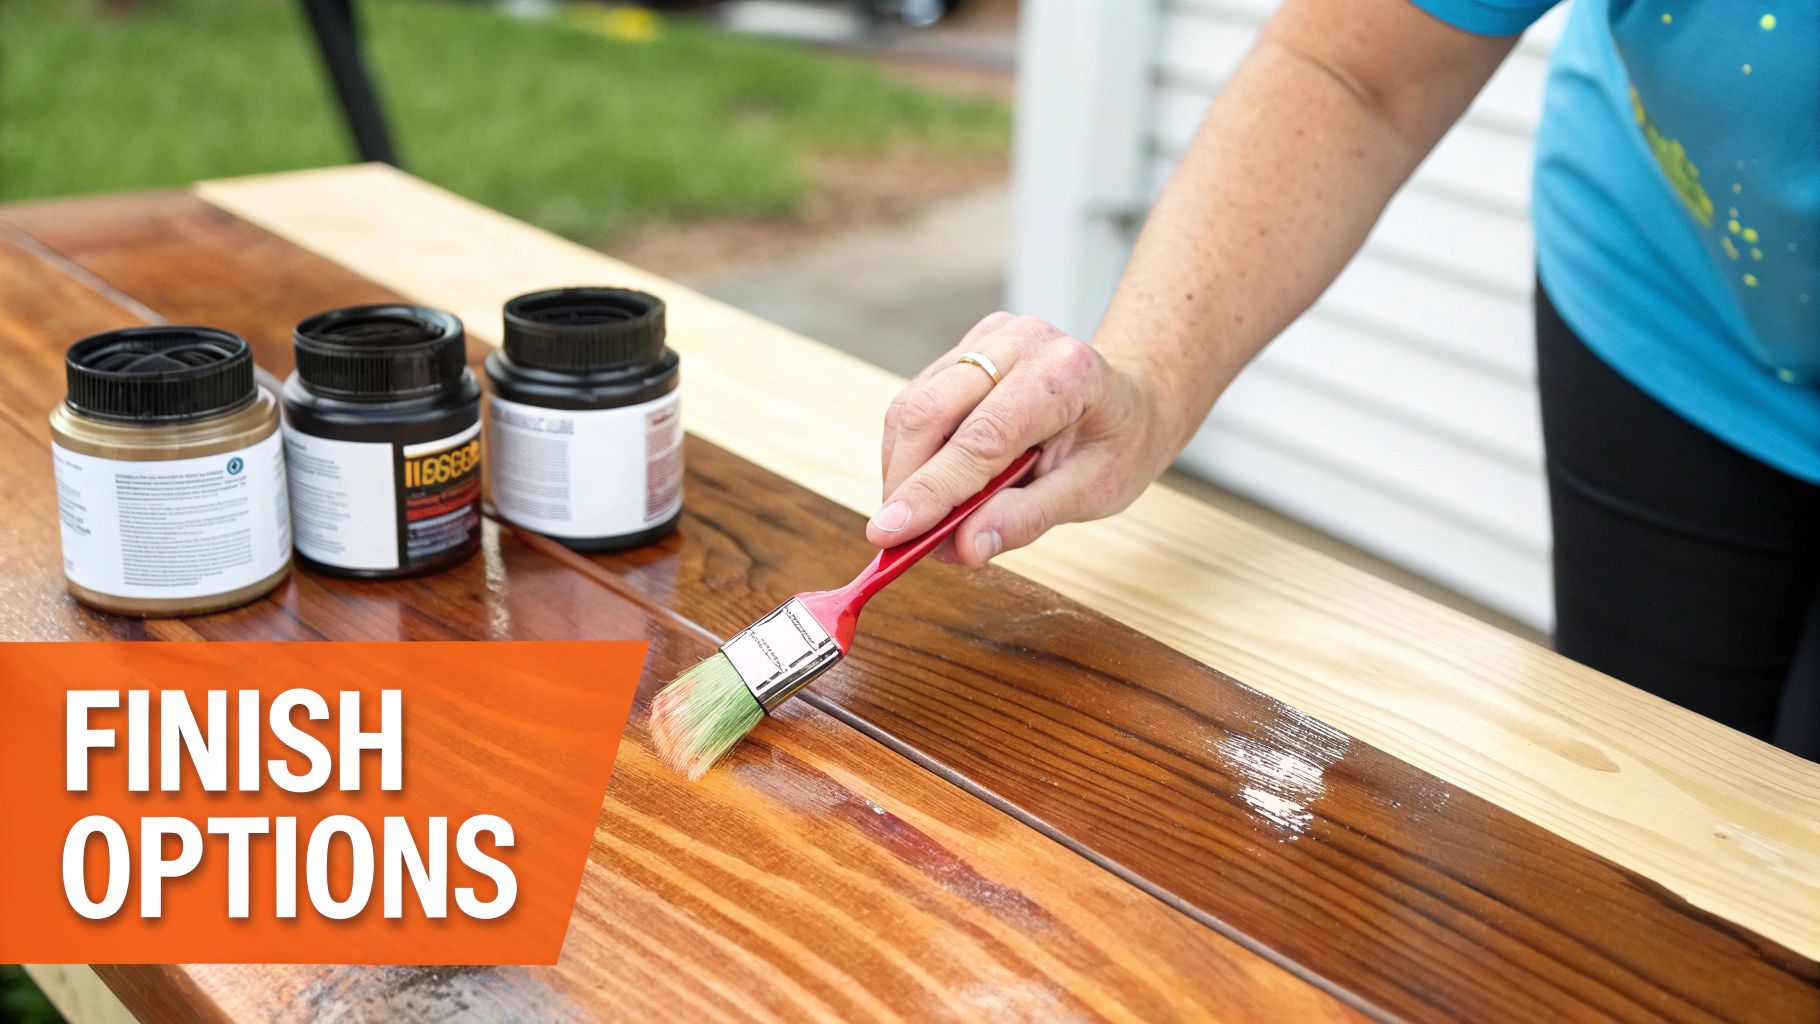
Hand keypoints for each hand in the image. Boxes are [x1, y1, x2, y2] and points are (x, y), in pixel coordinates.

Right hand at [870, 312, 1182, 565]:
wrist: (1131, 400)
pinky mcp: (967, 347)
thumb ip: (1028, 518)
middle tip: (891, 537)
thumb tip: (964, 548)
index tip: (889, 534)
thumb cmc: (1117, 446)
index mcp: (1067, 374)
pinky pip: (917, 399)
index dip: (931, 489)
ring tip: (913, 516)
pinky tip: (926, 482)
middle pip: (931, 411)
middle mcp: (1023, 342)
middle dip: (903, 481)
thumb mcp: (1093, 493)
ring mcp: (991, 338)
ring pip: (912, 404)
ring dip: (901, 468)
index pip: (981, 437)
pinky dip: (911, 449)